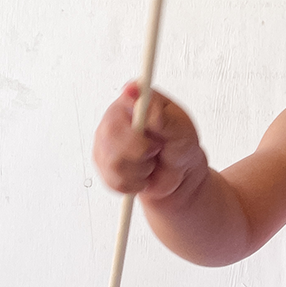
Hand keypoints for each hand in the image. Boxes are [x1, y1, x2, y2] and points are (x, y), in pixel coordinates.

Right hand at [92, 82, 208, 202]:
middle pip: (110, 134)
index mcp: (133, 102)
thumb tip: (148, 106)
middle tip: (155, 149)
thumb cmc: (180, 145)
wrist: (179, 173)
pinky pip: (113, 180)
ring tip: (151, 163)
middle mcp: (114, 120)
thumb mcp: (181, 128)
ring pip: (113, 162)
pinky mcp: (104, 166)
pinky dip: (134, 184)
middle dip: (139, 150)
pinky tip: (142, 175)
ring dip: (140, 169)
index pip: (122, 103)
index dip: (130, 116)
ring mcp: (105, 143)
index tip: (141, 126)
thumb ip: (164, 117)